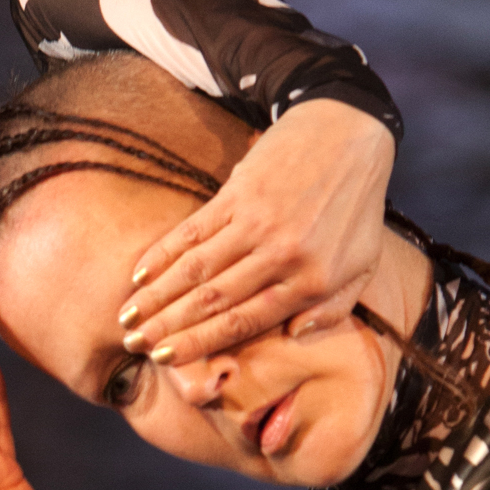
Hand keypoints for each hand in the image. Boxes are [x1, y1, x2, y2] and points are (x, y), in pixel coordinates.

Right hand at [116, 97, 393, 365]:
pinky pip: (193, 231)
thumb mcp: (362, 264)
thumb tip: (293, 336)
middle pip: (213, 301)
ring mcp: (256, 223)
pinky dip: (163, 254)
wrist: (349, 131)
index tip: (166, 359)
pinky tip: (141, 274)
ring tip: (127, 317)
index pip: (244, 321)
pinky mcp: (238, 193)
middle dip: (168, 327)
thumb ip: (332, 308)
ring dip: (157, 296)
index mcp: (310, 281)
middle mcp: (281, 256)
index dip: (200, 343)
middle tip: (134, 345)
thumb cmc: (356, 206)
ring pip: (196, 270)